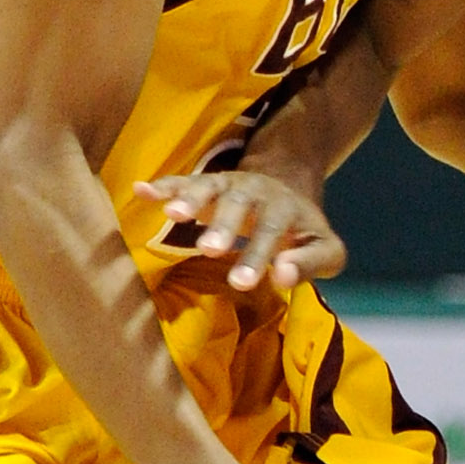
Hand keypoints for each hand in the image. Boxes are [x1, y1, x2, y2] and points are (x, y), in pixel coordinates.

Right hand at [139, 162, 342, 292]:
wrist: (287, 188)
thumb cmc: (302, 232)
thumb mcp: (324, 251)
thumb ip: (309, 264)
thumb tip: (282, 276)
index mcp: (287, 208)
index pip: (274, 231)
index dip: (259, 255)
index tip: (243, 282)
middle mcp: (257, 191)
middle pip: (239, 205)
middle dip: (224, 226)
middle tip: (210, 250)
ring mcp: (230, 185)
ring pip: (209, 187)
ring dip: (191, 199)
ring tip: (173, 215)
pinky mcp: (207, 184)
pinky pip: (183, 181)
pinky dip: (163, 186)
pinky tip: (140, 190)